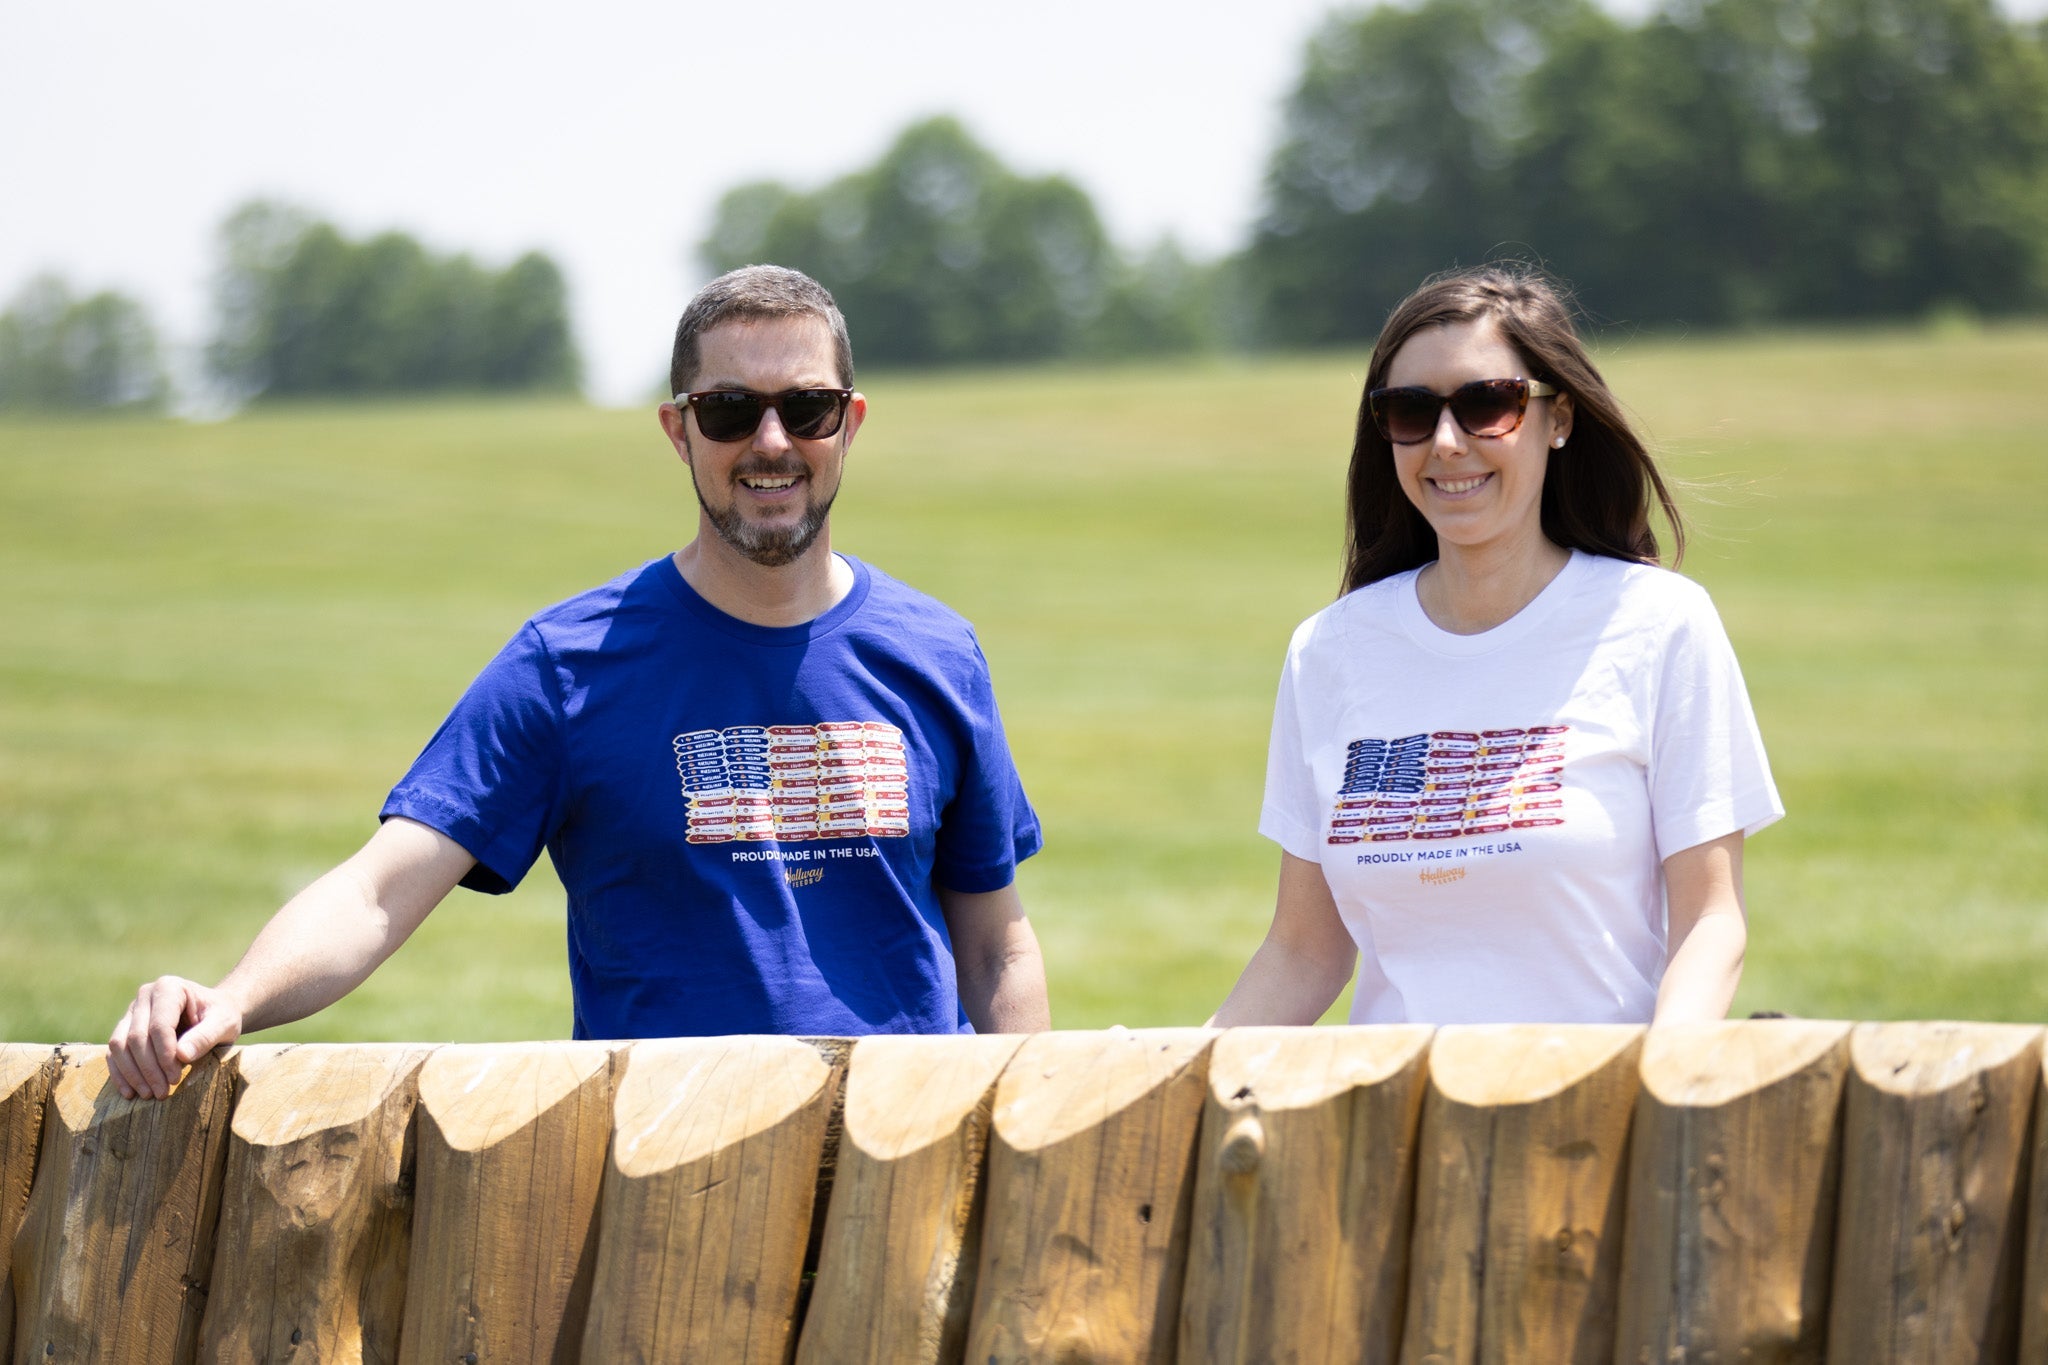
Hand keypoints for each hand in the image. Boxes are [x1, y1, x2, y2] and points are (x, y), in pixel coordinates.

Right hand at [107, 975, 243, 1099]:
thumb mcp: (224, 1024)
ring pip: (119, 1045)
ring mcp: (132, 1011)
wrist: (213, 1013)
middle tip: (163, 1092)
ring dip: (132, 1074)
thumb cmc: (220, 1016)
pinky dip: (120, 1073)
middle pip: (137, 1037)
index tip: (175, 1078)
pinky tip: (130, 1092)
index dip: (164, 1055)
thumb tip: (181, 1055)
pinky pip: (113, 1052)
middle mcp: (145, 996)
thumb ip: (205, 1037)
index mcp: (169, 988)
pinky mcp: (124, 1027)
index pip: (160, 1026)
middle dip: (149, 1069)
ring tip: (149, 1094)